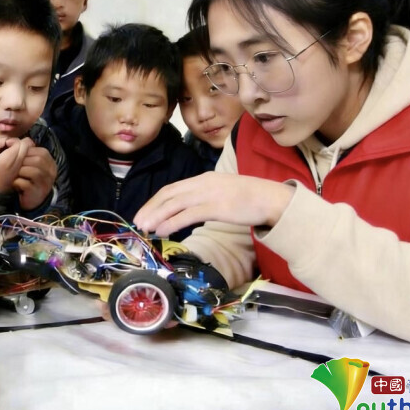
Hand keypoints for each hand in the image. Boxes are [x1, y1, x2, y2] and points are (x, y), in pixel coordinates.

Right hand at [0, 138, 31, 193]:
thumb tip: (5, 140)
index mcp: (10, 158)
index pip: (20, 143)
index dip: (12, 140)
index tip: (4, 144)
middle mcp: (18, 163)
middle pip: (27, 147)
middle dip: (19, 144)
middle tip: (8, 147)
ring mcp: (20, 169)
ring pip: (27, 154)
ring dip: (21, 150)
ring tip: (10, 152)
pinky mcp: (19, 174)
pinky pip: (25, 161)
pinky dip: (21, 157)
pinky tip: (11, 159)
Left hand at [13, 140, 56, 210]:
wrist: (32, 200)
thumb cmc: (30, 179)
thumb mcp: (32, 164)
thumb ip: (29, 153)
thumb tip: (19, 140)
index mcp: (51, 164)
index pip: (42, 152)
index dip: (28, 152)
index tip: (20, 157)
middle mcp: (51, 173)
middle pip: (38, 160)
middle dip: (23, 161)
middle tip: (16, 167)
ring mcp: (45, 184)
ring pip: (32, 171)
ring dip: (20, 171)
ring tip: (16, 175)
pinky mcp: (37, 193)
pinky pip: (25, 183)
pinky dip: (17, 182)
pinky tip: (15, 184)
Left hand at [133, 172, 295, 236]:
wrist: (272, 199)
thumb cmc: (249, 199)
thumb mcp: (222, 192)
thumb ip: (204, 198)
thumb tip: (186, 211)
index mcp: (203, 178)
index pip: (172, 188)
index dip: (155, 201)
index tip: (144, 212)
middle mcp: (203, 183)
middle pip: (169, 194)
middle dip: (151, 208)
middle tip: (137, 221)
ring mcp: (209, 194)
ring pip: (174, 204)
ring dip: (156, 216)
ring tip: (144, 227)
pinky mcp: (216, 207)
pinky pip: (188, 215)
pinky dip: (171, 222)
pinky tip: (161, 231)